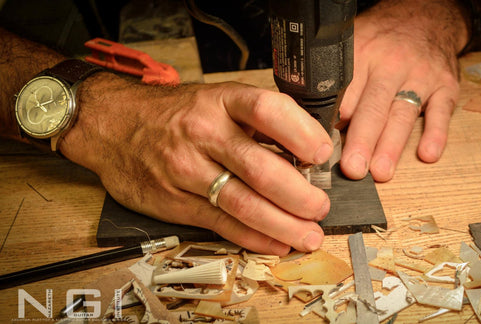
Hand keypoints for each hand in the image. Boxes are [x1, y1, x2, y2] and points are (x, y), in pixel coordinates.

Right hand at [60, 73, 332, 254]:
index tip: (323, 153)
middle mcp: (203, 133)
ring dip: (283, 225)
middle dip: (299, 195)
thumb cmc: (175, 113)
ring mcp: (186, 170)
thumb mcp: (216, 99)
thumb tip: (308, 148)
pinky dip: (253, 237)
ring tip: (309, 235)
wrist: (112, 124)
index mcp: (221, 101)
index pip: (267, 111)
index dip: (301, 133)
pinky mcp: (174, 201)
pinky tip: (276, 243)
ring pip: (243, 204)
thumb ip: (257, 122)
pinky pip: (221, 224)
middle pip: (260, 169)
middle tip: (321, 206)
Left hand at [338, 0, 467, 181]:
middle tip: (352, 168)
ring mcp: (420, 76)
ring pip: (403, 114)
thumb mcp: (352, 46)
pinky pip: (441, 111)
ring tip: (381, 172)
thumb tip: (311, 123)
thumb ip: (334, 81)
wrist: (426, 17)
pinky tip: (427, 154)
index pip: (344, 94)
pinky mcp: (445, 86)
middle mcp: (391, 65)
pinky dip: (436, 133)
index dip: (333, 122)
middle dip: (362, 140)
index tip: (323, 147)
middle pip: (373, 107)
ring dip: (391, 145)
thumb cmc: (382, 40)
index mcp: (361, 55)